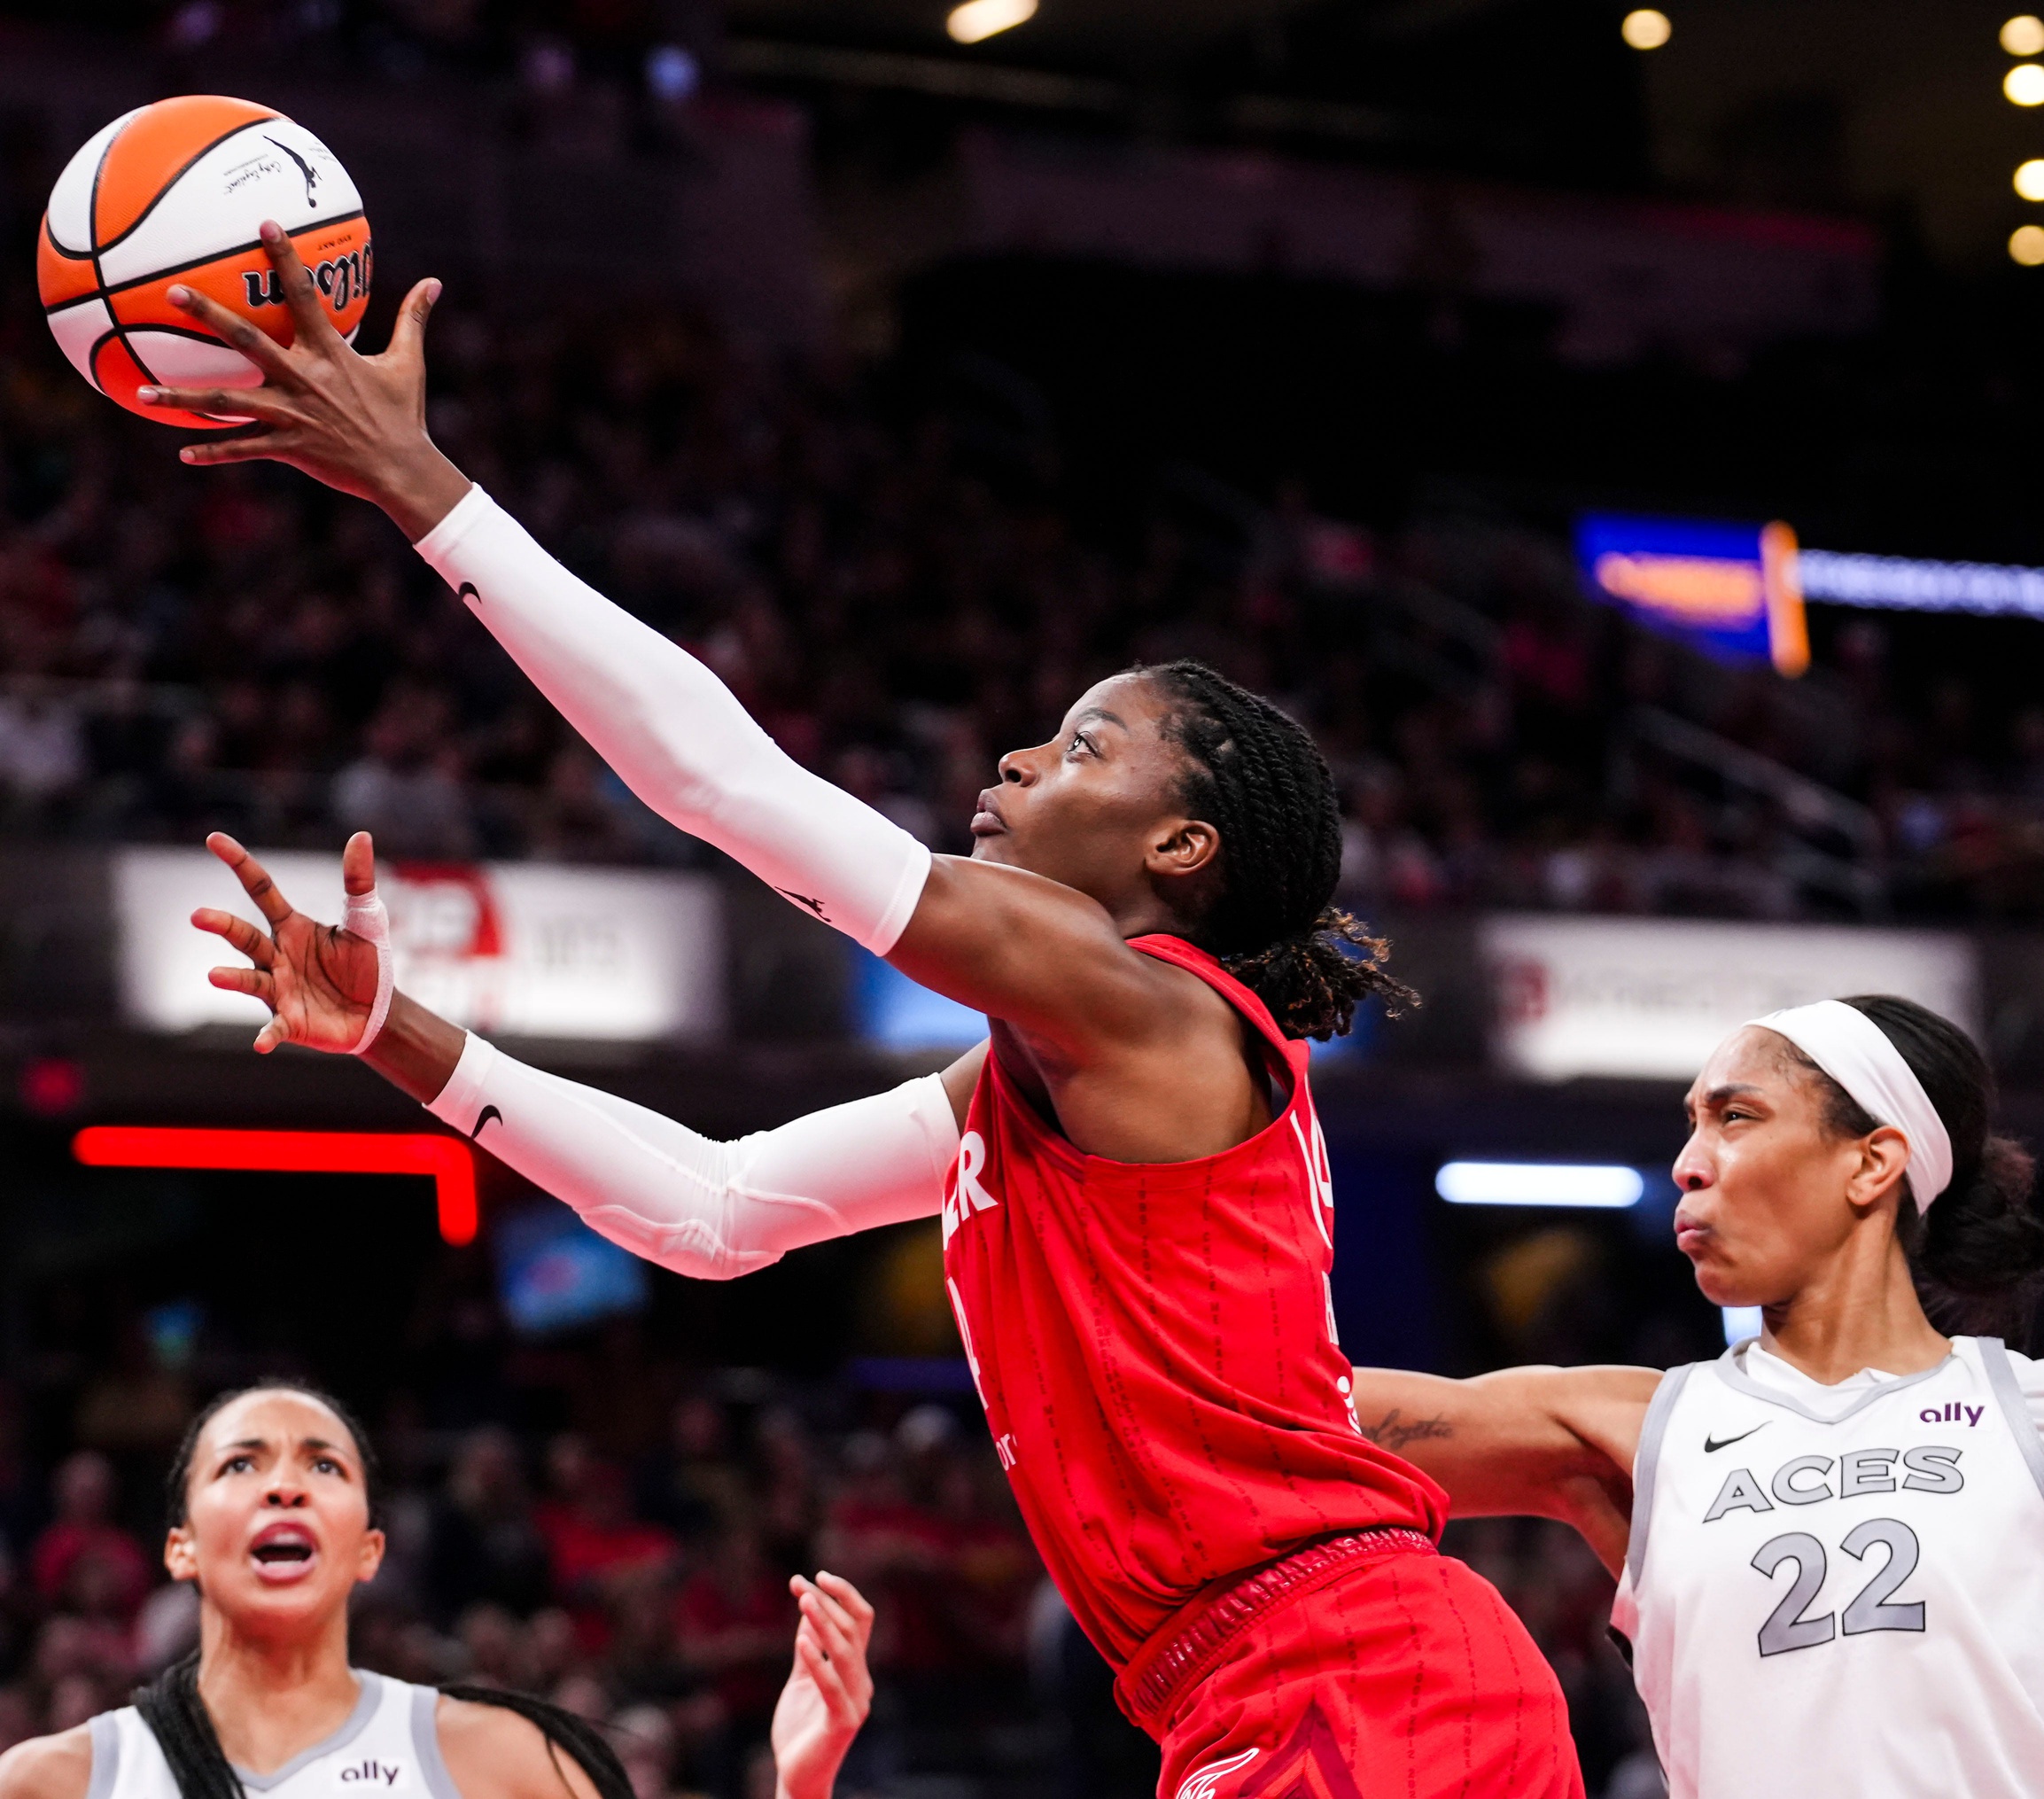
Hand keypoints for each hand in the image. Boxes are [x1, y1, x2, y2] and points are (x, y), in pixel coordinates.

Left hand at [135, 222, 471, 541]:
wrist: (402, 470)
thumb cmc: (404, 416)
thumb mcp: (408, 364)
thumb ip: (413, 320)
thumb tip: (435, 283)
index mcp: (331, 353)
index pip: (304, 296)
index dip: (285, 258)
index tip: (264, 224)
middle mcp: (304, 378)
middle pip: (247, 339)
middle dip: (207, 314)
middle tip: (171, 290)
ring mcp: (292, 414)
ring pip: (228, 402)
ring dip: (184, 398)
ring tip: (145, 392)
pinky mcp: (289, 446)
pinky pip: (244, 449)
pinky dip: (215, 452)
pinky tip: (184, 454)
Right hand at [192, 831, 380, 1053]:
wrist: (377, 1012)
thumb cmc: (364, 964)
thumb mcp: (366, 921)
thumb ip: (358, 882)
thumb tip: (361, 835)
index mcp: (292, 926)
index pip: (260, 889)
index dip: (239, 863)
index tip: (214, 839)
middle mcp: (277, 955)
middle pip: (245, 937)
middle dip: (222, 926)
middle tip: (198, 915)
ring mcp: (279, 989)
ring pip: (250, 980)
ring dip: (232, 979)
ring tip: (214, 976)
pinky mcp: (290, 1021)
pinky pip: (275, 1029)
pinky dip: (267, 1035)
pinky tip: (261, 1044)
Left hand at [770, 1572, 874, 1798]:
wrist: (798, 1777)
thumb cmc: (800, 1730)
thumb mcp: (801, 1681)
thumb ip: (808, 1650)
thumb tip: (809, 1610)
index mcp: (855, 1670)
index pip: (859, 1622)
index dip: (840, 1595)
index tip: (813, 1575)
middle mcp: (862, 1681)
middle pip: (853, 1630)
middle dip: (827, 1602)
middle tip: (799, 1582)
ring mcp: (856, 1702)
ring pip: (845, 1652)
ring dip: (823, 1623)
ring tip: (803, 1600)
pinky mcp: (843, 1722)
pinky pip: (831, 1686)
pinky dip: (817, 1662)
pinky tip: (801, 1642)